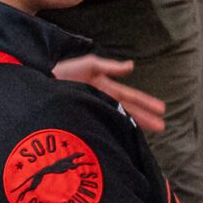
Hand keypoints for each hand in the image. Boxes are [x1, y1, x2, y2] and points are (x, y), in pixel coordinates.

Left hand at [53, 54, 167, 132]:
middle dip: (145, 117)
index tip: (161, 110)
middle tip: (162, 126)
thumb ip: (110, 66)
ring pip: (118, 119)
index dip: (145, 103)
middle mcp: (101, 101)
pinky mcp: (84, 119)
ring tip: (149, 133)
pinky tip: (125, 138)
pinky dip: (116, 131)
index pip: (129, 97)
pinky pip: (105, 125)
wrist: (41, 81)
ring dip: (135, 125)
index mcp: (104, 88)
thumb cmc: (63, 71)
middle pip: (128, 110)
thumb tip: (132, 66)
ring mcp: (93, 110)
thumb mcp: (88, 65)